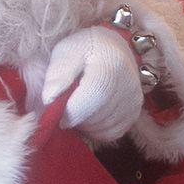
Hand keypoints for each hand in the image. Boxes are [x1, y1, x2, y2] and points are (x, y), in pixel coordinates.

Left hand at [40, 26, 144, 142]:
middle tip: (66, 106)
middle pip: (96, 116)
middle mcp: (128, 84)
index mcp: (111, 63)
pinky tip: (88, 114)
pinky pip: (109, 134)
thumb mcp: (66, 51)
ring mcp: (133, 101)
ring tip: (77, 106)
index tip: (56, 110)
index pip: (93, 96)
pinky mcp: (133, 114)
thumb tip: (49, 99)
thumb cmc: (85, 49)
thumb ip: (57, 74)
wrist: (114, 48)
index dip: (71, 110)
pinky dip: (94, 129)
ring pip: (101, 129)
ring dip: (83, 124)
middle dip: (75, 118)